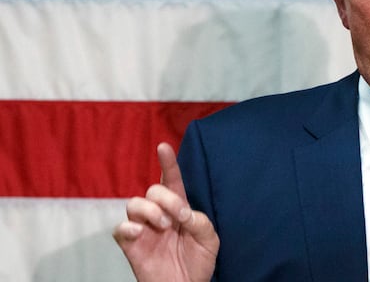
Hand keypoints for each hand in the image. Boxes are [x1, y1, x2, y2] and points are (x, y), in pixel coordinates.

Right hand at [113, 143, 218, 281]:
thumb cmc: (198, 262)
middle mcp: (158, 214)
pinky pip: (119, 228)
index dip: (167, 163)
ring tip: (163, 226)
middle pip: (153, 190)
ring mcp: (143, 229)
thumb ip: (202, 223)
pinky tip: (139, 232)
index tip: (163, 146)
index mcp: (178, 208)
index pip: (171, 181)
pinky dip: (128, 226)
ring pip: (134, 203)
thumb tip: (184, 214)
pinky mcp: (130, 245)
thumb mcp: (209, 241)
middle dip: (167, 199)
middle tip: (178, 218)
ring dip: (150, 210)